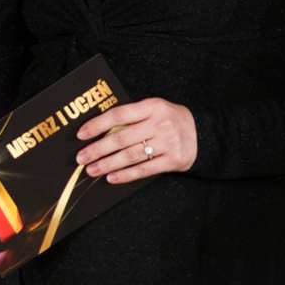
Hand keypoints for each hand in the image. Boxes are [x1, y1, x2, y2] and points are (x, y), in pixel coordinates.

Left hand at [74, 96, 196, 182]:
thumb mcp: (154, 110)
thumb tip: (98, 131)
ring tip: (92, 170)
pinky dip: (126, 175)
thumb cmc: (169, 120)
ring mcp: (168, 142)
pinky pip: (144, 169)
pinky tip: (112, 178)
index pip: (119, 115)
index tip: (81, 134)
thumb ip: (132, 117)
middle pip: (121, 138)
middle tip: (81, 158)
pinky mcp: (173, 160)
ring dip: (108, 164)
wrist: (202, 133)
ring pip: (131, 155)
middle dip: (98, 149)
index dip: (98, 125)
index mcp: (152, 106)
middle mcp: (160, 123)